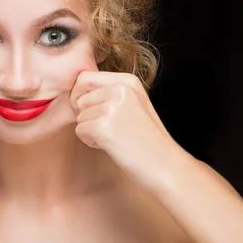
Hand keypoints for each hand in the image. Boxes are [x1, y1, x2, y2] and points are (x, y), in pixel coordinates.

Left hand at [70, 71, 184, 190]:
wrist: (165, 165)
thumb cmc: (148, 138)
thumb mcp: (134, 102)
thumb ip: (110, 91)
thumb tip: (76, 89)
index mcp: (127, 81)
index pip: (84, 77)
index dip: (80, 95)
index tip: (92, 110)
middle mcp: (119, 89)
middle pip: (78, 98)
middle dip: (85, 115)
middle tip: (107, 128)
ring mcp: (111, 107)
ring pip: (78, 116)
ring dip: (90, 130)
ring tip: (114, 137)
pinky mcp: (103, 127)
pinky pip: (79, 130)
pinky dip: (90, 141)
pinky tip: (111, 146)